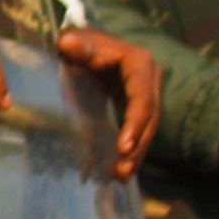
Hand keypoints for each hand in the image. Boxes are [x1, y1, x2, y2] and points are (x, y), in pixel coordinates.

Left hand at [56, 27, 162, 179]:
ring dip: (137, 154)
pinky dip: (131, 151)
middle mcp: (150, 80)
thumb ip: (75, 45)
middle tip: (123, 170)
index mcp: (140, 64)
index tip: (124, 147)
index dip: (135, 123)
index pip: (142, 99)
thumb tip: (69, 44)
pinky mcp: (138, 107)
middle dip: (138, 146)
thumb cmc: (79, 44)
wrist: (85, 45)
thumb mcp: (76, 42)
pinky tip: (120, 171)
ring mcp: (147, 94)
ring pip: (147, 129)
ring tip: (121, 176)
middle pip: (150, 118)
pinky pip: (138, 131)